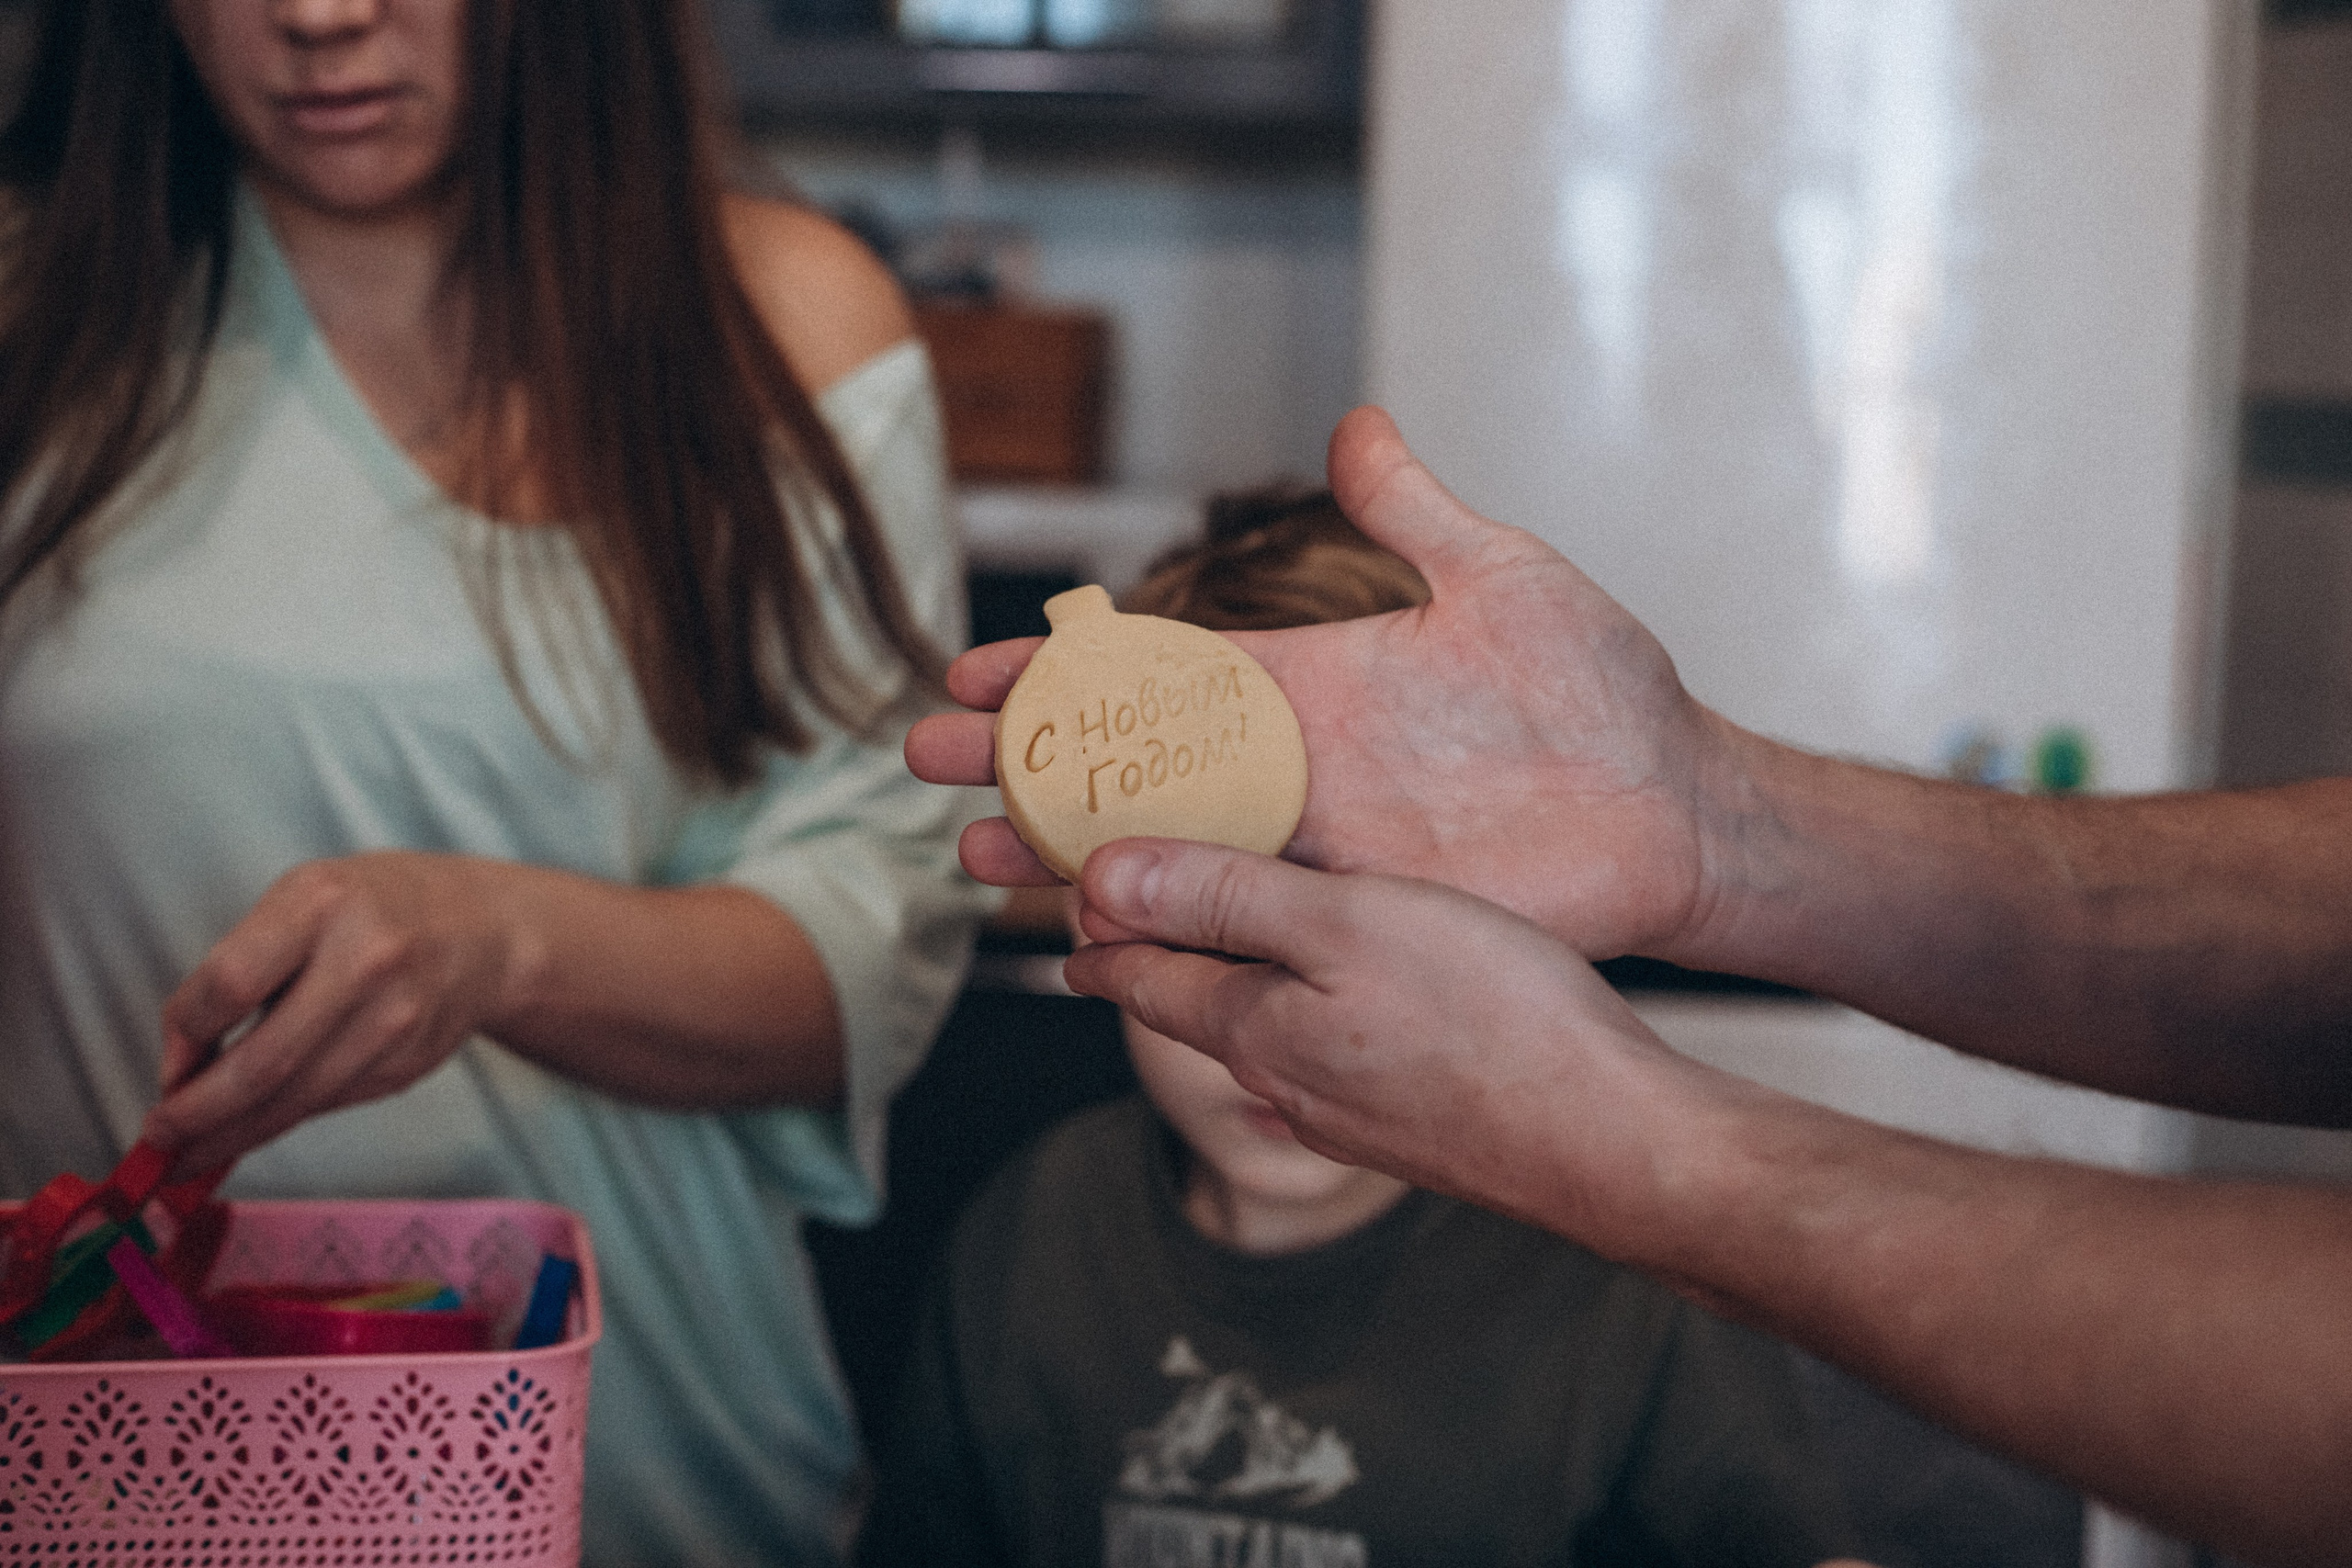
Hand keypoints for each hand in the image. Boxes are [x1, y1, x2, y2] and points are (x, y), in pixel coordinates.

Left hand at [145, 852, 536, 1174]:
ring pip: (294, 1100)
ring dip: (232, 1135)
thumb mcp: (302, 899)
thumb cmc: (374, 909)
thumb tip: (183, 1065)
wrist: (486, 932)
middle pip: (262, 1062)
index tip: (167, 1064)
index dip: (183, 1034)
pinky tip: (254, 1125)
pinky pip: (327, 1104)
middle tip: (159, 1137)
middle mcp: (366, 961)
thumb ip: (240, 965)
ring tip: (191, 1153)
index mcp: (323, 904)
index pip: (229, 984)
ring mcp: (395, 1020)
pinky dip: (283, 1119)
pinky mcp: (408, 1064)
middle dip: (198, 1113)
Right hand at [907, 406, 1734, 961]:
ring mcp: (1317, 845)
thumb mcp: (1500, 575)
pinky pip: (1236, 927)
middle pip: (1127, 768)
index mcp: (1306, 682)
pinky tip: (1085, 945)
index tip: (973, 673)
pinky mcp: (1355, 911)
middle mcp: (1292, 766)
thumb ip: (1413, 509)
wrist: (1671, 805)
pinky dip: (1159, 933)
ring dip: (1063, 855)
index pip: (1154, 674)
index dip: (1061, 674)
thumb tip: (1354, 424)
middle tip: (927, 767)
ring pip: (1160, 852)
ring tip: (975, 864)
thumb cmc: (1598, 689)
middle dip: (1024, 766)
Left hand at [1060, 836, 1714, 1242]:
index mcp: (1256, 1030)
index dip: (1101, 928)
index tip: (1071, 900)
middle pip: (1200, 1004)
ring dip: (1239, 978)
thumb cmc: (1495, 1024)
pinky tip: (1350, 992)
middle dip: (1161, 951)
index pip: (1140, 975)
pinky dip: (1314, 1007)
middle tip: (1135, 904)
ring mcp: (1354, 1115)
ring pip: (1270, 1030)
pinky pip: (1336, 1052)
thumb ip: (1225, 895)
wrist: (1613, 1146)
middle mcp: (1290, 1083)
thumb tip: (1101, 882)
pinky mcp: (1417, 1125)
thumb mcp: (1346, 921)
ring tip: (1237, 931)